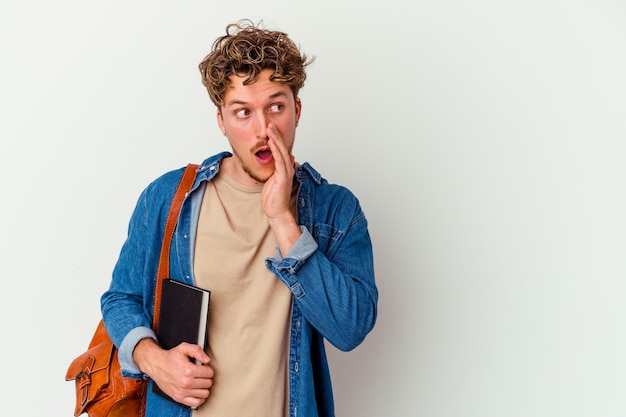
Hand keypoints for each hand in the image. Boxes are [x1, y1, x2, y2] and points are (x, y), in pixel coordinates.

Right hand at [134, 339, 213, 408]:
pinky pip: (196, 402)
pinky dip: (200, 398)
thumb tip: (207, 359)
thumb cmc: (170, 357)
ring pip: (204, 393)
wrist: (157, 365)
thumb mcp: (184, 348)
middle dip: (207, 378)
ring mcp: (182, 391)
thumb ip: (197, 351)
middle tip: (201, 374)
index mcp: (188, 370)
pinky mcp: (179, 398)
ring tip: (199, 382)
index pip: (209, 373)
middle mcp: (185, 382)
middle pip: (208, 383)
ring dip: (204, 387)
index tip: (204, 368)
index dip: (208, 369)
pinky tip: (197, 391)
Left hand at [262, 124, 301, 254]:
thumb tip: (274, 162)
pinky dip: (275, 150)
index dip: (276, 139)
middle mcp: (288, 168)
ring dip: (275, 139)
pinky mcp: (283, 176)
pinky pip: (280, 160)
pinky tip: (270, 142)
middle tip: (270, 124)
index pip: (281, 150)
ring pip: (281, 151)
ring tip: (270, 129)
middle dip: (276, 135)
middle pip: (282, 147)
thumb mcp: (271, 180)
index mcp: (285, 168)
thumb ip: (273, 170)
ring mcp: (287, 171)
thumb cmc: (273, 197)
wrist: (276, 211)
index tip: (270, 129)